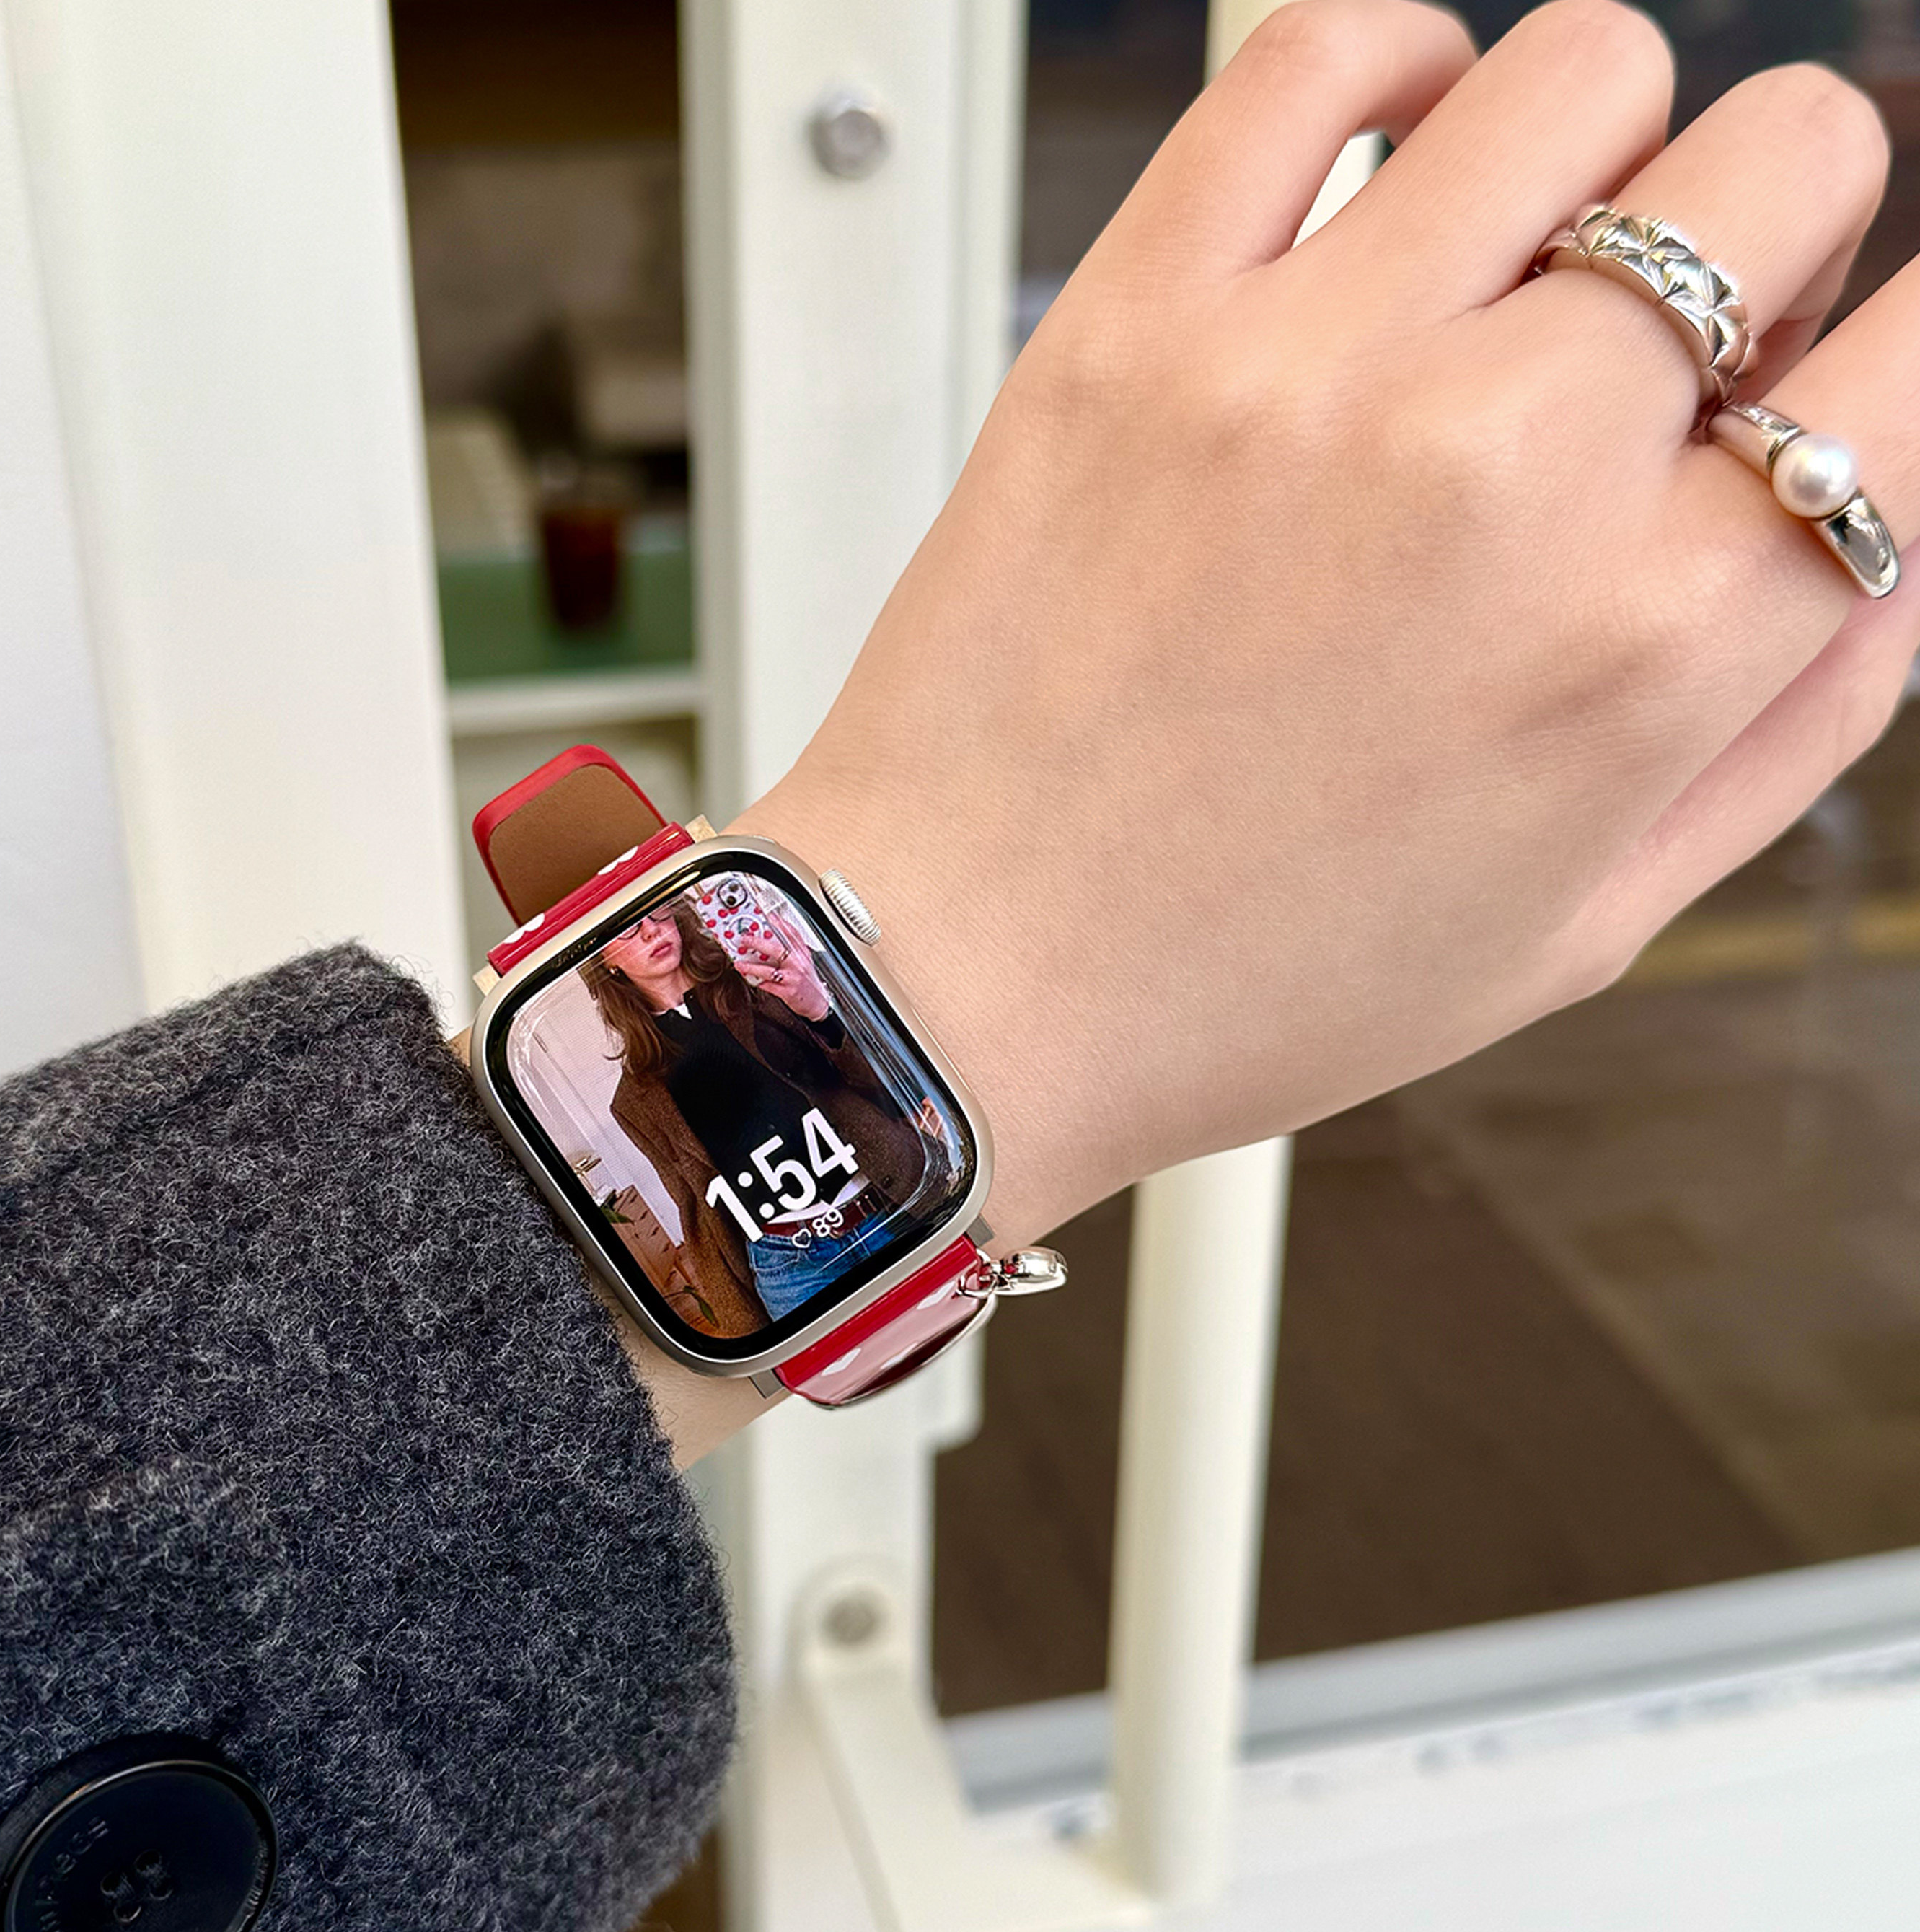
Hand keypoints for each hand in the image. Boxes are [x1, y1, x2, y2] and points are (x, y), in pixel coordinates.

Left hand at [737, 0, 1913, 1247]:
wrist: (962, 982)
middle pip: (1784, 158)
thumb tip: (1891, 544)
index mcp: (1643, 641)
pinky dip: (1390, 68)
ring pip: (1580, 71)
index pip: (1914, 366)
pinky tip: (1386, 165)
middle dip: (1775, 236)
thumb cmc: (1236, 982)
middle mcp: (1504, 469)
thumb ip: (1785, 727)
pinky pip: (1316, 54)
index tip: (1824, 373)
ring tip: (1512, 276)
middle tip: (1668, 344)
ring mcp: (1311, 369)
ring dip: (1594, 159)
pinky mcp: (1141, 319)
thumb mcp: (1580, 928)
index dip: (1887, 349)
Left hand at [737, 930, 829, 1020]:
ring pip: (769, 970)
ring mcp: (792, 978)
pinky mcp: (788, 992)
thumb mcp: (805, 960)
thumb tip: (776, 933)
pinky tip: (748, 978)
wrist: (817, 1001)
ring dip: (751, 967)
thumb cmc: (808, 980)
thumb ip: (793, 947)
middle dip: (758, 943)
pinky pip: (768, 986)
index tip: (768, 917)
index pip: (792, 935)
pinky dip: (757, 982)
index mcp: (802, 954)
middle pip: (777, 949)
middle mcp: (798, 964)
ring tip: (739, 964)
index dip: (780, 924)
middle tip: (744, 940)